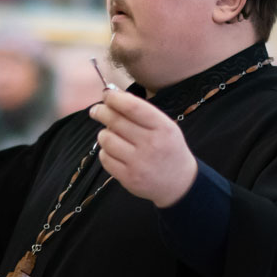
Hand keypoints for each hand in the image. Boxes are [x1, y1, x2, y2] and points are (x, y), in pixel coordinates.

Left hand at [88, 90, 197, 207]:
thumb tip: (113, 95)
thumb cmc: (168, 148)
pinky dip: (105, 151)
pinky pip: (105, 158)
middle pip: (115, 121)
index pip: (132, 107)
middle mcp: (151, 144)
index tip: (106, 95)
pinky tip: (113, 150)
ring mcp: (139, 163)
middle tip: (96, 110)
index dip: (114, 98)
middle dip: (101, 112)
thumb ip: (142, 111)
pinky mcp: (128, 178)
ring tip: (109, 134)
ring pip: (106, 139)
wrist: (180, 182)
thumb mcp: (166, 126)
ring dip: (103, 134)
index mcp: (162, 128)